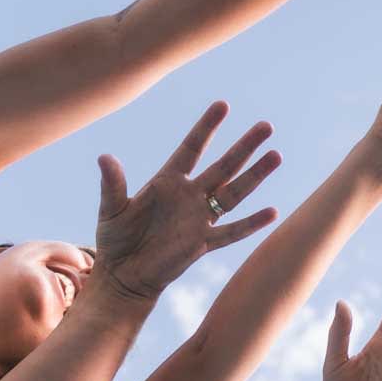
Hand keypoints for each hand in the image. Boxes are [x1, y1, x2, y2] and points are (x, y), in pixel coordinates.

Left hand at [93, 103, 280, 300]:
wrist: (123, 274)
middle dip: (245, 146)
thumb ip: (113, 184)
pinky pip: (232, 232)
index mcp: (167, 181)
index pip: (192, 148)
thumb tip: (105, 157)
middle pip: (224, 166)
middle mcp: (189, 195)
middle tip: (266, 126)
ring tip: (276, 156)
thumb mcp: (111, 209)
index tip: (223, 105)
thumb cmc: (115, 238)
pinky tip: (272, 212)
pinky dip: (252, 223)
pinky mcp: (203, 243)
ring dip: (255, 176)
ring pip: (234, 193)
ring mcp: (199, 219)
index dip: (206, 128)